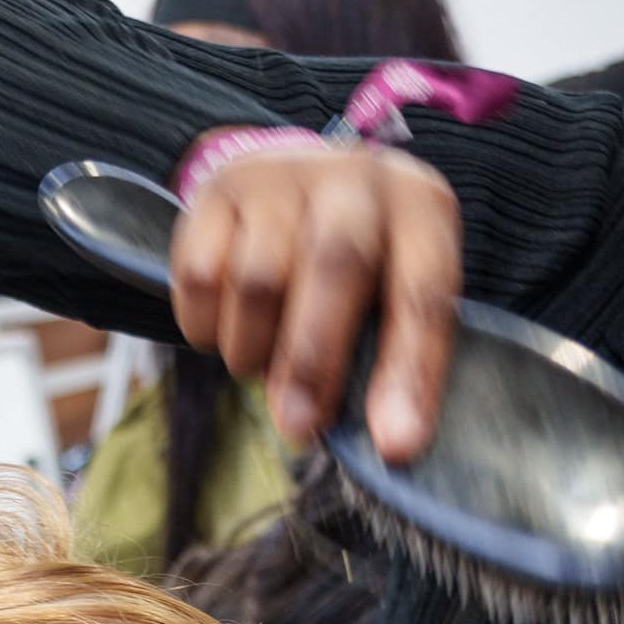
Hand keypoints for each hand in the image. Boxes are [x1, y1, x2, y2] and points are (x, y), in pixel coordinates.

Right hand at [169, 141, 460, 455]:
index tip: (394, 446)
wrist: (294, 184)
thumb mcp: (395, 296)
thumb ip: (392, 359)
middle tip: (298, 427)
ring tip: (258, 366)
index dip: (409, 374)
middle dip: (313, 360)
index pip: (423, 292)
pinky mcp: (216, 191)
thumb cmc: (360, 266)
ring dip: (252, 349)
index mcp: (419, 206)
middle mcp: (354, 179)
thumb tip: (386, 444)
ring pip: (257, 278)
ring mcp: (280, 176)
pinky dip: (207, 327)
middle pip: (335, 263)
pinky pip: (199, 276)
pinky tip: (224, 332)